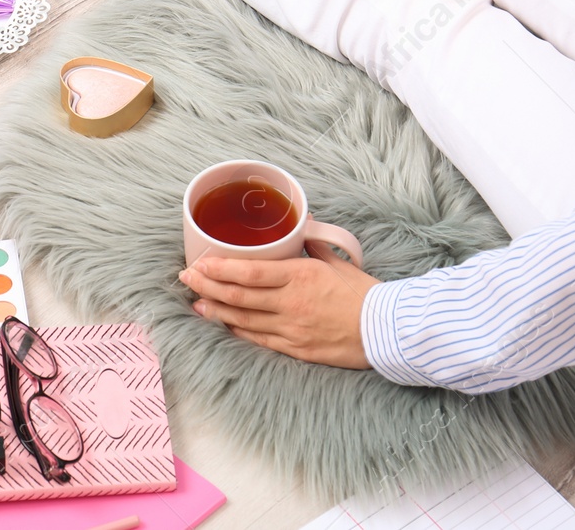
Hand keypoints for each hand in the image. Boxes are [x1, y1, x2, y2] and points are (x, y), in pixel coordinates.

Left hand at [178, 254, 379, 367]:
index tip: (198, 264)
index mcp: (300, 276)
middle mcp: (291, 304)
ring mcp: (291, 329)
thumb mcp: (335, 261)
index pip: (248, 273)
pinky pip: (259, 340)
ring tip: (196, 304)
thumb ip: (310, 245)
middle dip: (207, 288)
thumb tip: (298, 226)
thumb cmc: (363, 293)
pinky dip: (238, 331)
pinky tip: (224, 325)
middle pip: (238, 297)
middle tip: (187, 280)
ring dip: (215, 312)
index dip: (218, 270)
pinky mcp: (296, 349)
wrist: (387, 330)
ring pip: (243, 320)